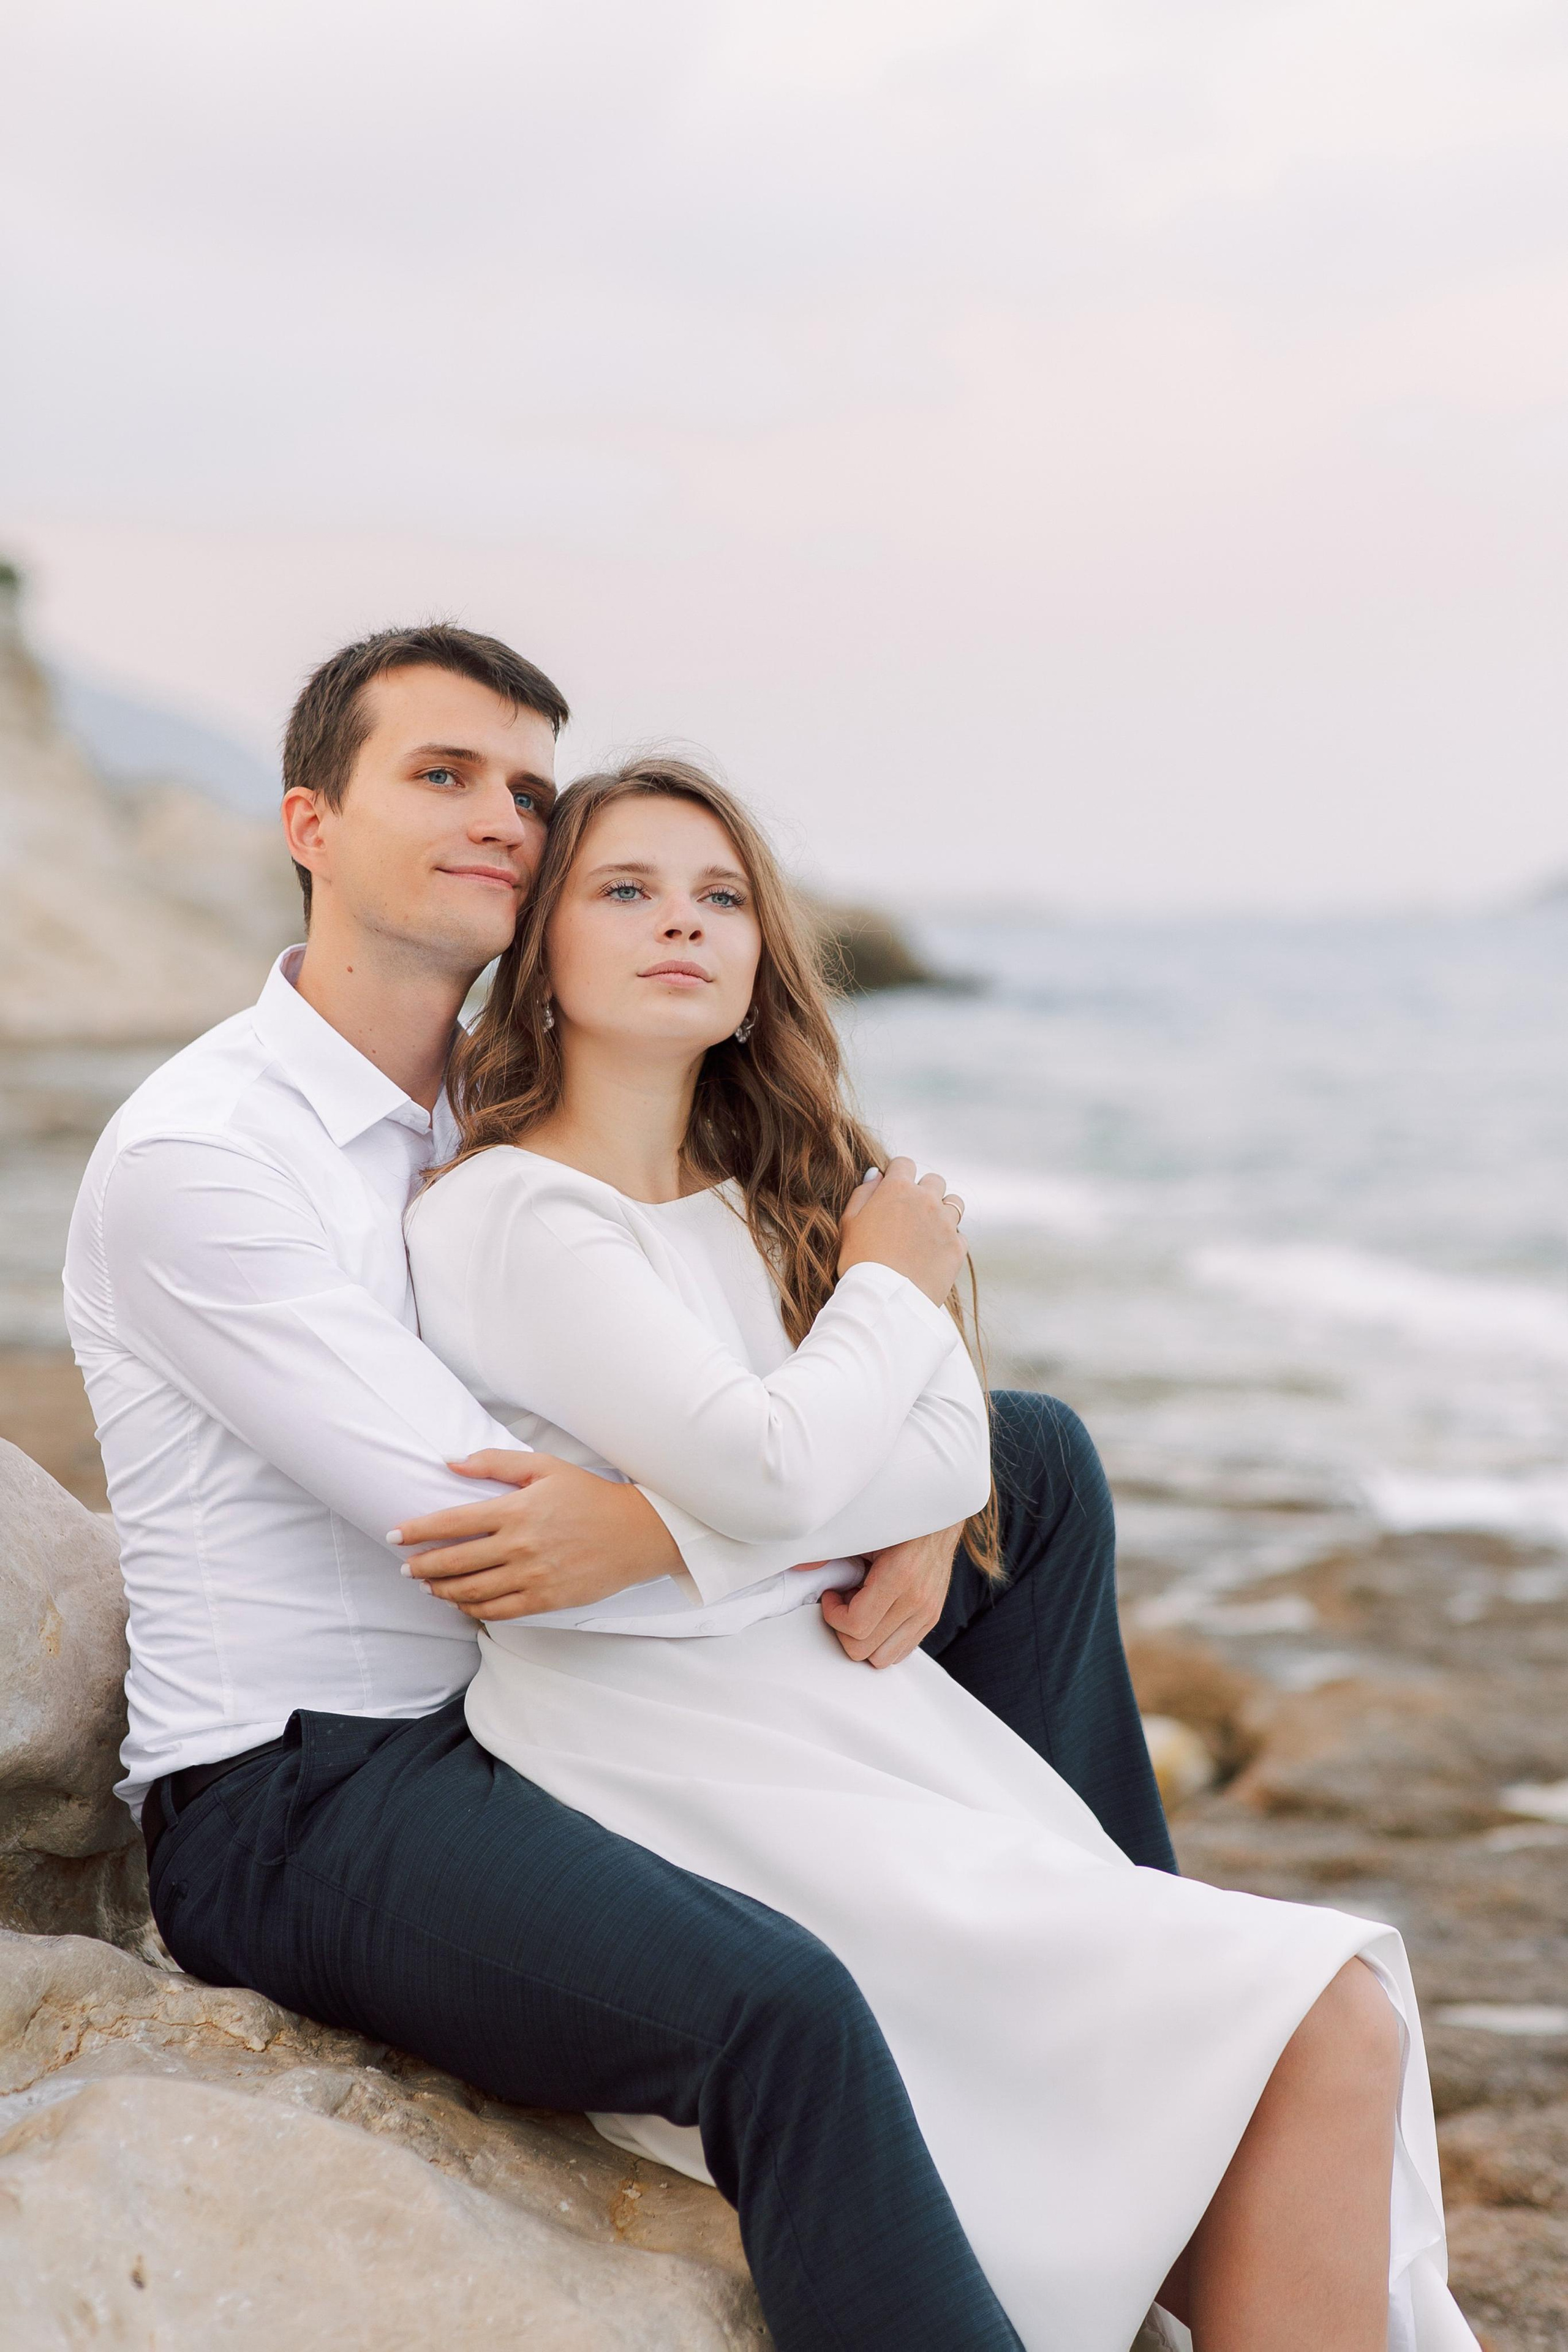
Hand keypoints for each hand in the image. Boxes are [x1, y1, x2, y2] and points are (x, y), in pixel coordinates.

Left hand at [391, 1452, 680, 1619]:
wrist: (637, 1533)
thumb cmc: (590, 1495)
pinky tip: (461, 1604)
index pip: (451, 1523)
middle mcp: (519, 1545)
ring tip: (427, 1587)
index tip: (394, 1535)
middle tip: (405, 1567)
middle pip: (454, 1561)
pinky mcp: (545, 1599)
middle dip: (422, 1566)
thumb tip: (450, 1463)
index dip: (417, 1531)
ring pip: (471, 1591)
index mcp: (515, 1509)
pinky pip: (497, 1611)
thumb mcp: (545, 1467)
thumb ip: (495, 1462)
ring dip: (442, 1591)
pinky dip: (472, 1610)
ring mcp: (531, 1576)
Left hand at [807, 1524, 963, 1667]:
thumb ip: (829, 1550)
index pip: (857, 1625)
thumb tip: (799, 1565)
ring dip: (863, 1638)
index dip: (833, 1616)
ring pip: (883, 1658)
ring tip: (859, 1609)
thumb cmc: (898, 1521)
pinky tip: (875, 1614)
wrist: (937, 1515)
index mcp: (899, 1576)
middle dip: (844, 1630)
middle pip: (866, 1649)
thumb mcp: (862, 1530)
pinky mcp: (931, 1619)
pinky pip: (900, 1652)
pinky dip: (881, 1641)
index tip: (830, 1596)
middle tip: (842, 1602)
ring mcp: (927, 1613)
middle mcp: (917, 1600)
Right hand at [837, 1157, 964, 1305]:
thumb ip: (863, 1193)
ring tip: (928, 1230)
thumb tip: (876, 1174)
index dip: (898, 1174)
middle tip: (911, 1212)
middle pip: (935, 1180)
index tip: (894, 1188)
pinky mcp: (957, 1248)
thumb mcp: (850, 1222)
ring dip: (943, 1211)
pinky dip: (949, 1240)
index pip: (905, 1164)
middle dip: (924, 1190)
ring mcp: (945, 1224)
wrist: (884, 1299)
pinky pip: (959, 1235)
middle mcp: (926, 1200)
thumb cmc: (860, 1261)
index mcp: (897, 1189)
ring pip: (954, 1203)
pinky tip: (933, 1253)